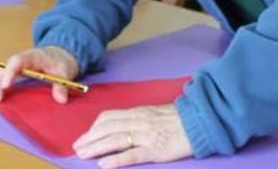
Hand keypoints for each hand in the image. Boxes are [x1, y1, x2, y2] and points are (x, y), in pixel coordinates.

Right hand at [0, 46, 78, 103]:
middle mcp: (19, 58)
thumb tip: (61, 99)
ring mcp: (12, 63)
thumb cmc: (60, 63)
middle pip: (2, 67)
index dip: (9, 72)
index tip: (5, 86)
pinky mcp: (10, 69)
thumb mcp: (65, 73)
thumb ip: (62, 85)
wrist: (58, 55)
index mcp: (32, 56)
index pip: (17, 61)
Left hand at [73, 103, 192, 167]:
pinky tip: (104, 165)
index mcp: (137, 113)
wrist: (200, 122)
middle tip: (77, 148)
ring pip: (115, 140)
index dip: (93, 128)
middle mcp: (138, 122)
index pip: (108, 118)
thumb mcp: (154, 113)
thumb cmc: (178, 119)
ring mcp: (147, 136)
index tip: (84, 137)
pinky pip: (132, 154)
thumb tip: (118, 125)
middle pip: (107, 129)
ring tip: (83, 155)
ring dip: (96, 148)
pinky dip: (116, 159)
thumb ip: (136, 118)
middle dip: (89, 139)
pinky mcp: (156, 150)